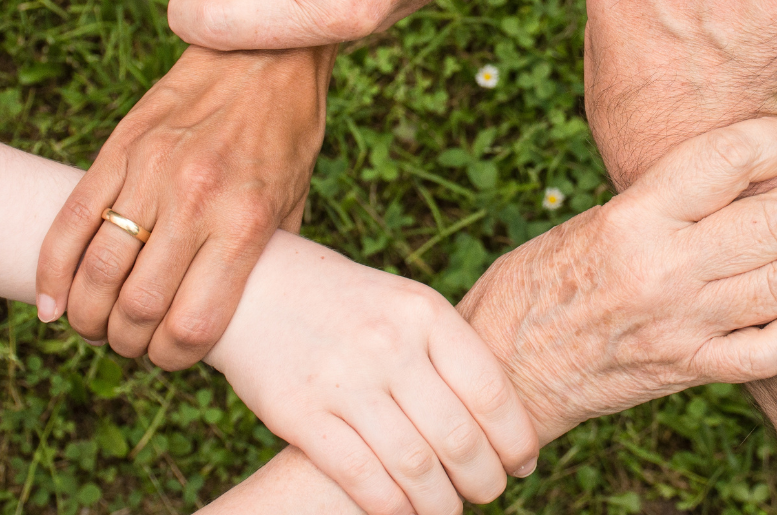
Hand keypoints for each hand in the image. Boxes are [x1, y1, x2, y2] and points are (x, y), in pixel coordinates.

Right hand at [36, 46, 332, 369]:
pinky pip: (71, 221)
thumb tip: (243, 316)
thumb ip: (266, 259)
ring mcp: (151, 172)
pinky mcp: (119, 148)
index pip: (193, 323)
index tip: (172, 358)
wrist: (264, 54)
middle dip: (127, 343)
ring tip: (95, 325)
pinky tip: (52, 302)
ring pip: (96, 270)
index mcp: (245, 222)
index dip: (174, 358)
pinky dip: (52, 271)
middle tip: (131, 344)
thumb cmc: (288, 135)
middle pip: (137, 307)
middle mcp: (195, 200)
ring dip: (88, 315)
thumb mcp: (295, 202)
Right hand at [206, 230, 538, 514]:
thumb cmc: (347, 303)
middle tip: (488, 492)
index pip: (490, 391)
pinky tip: (404, 512)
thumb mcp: (404, 304)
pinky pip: (361, 477)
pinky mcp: (300, 413)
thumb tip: (502, 421)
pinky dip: (392, 507)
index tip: (522, 462)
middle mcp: (388, 344)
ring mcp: (343, 380)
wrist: (254, 285)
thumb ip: (447, 352)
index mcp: (424, 312)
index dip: (515, 438)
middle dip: (484, 479)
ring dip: (441, 503)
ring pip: (415, 467)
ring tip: (448, 508)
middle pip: (458, 437)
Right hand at [458, 118, 776, 441]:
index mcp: (632, 218)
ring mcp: (682, 325)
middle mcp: (663, 269)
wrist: (506, 368)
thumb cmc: (537, 283)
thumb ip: (660, 203)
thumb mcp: (590, 222)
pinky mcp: (690, 370)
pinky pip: (776, 351)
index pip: (730, 158)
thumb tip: (734, 179)